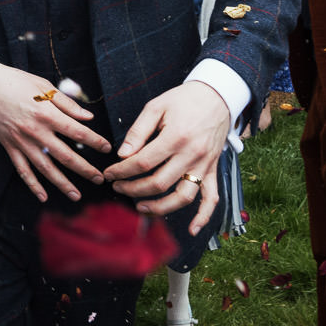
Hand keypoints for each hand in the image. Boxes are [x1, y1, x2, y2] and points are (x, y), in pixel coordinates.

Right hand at [0, 61, 111, 202]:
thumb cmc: (15, 81)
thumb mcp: (43, 86)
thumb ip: (67, 103)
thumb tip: (88, 117)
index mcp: (46, 113)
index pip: (77, 132)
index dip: (94, 141)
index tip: (107, 148)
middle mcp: (35, 131)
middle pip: (65, 155)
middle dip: (85, 169)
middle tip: (100, 178)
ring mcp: (21, 141)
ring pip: (45, 168)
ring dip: (62, 183)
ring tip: (77, 195)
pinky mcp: (9, 146)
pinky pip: (22, 170)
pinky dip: (32, 185)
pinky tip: (43, 196)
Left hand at [102, 82, 228, 233]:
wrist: (217, 96)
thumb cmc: (183, 100)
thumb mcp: (156, 106)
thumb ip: (138, 131)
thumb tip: (122, 154)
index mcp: (176, 137)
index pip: (143, 163)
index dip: (122, 171)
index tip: (109, 173)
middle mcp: (192, 155)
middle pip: (159, 183)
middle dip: (133, 189)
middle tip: (118, 187)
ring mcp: (204, 165)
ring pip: (182, 197)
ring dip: (160, 207)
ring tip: (140, 207)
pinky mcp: (212, 170)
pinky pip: (211, 198)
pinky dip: (203, 217)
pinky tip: (192, 230)